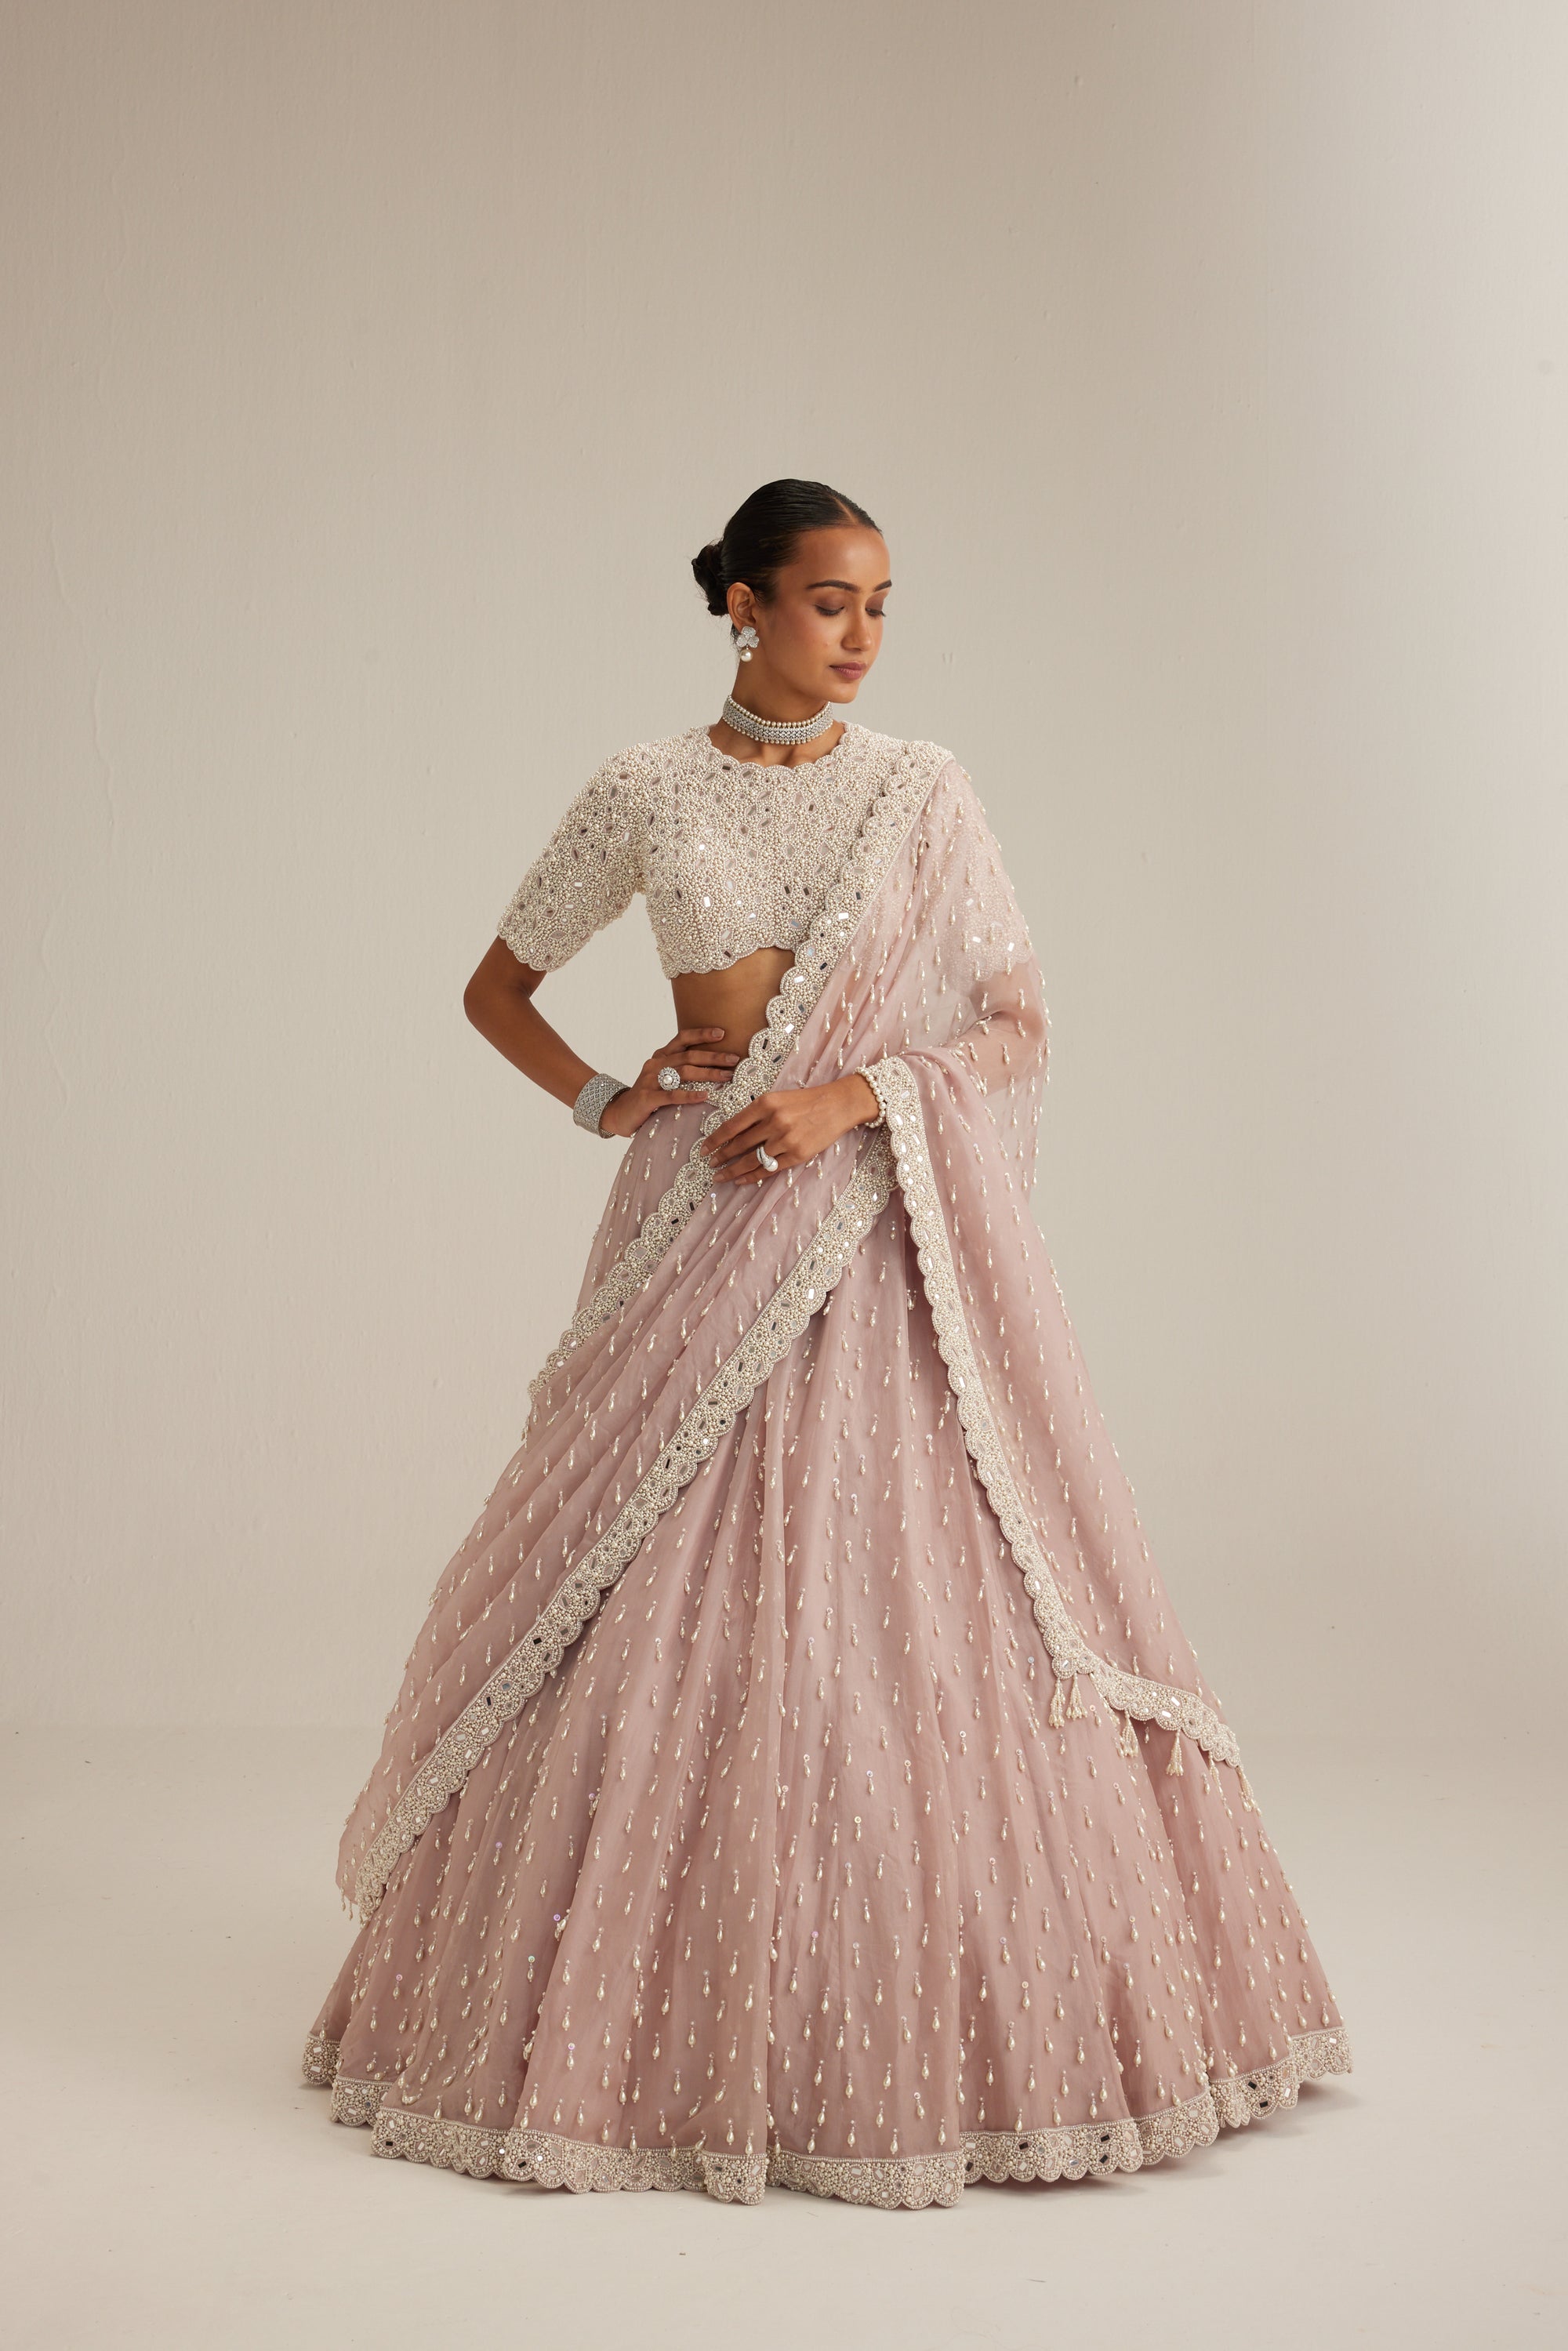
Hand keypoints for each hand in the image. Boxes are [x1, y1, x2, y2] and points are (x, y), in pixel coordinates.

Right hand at [597, 1028, 740, 1138]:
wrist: (620, 1112)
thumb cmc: (649, 1095)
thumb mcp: (663, 1077)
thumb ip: (682, 1069)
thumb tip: (714, 1066)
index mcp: (661, 1056)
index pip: (682, 1038)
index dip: (702, 1034)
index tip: (722, 1033)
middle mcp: (656, 1064)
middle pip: (689, 1056)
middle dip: (714, 1057)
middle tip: (734, 1059)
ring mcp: (651, 1080)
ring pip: (684, 1073)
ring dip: (708, 1074)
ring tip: (727, 1077)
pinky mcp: (648, 1098)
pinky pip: (672, 1095)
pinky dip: (690, 1095)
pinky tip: (705, 1096)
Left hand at [700, 1074, 880, 1185]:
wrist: (838, 1105)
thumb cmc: (806, 1101)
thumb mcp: (778, 1098)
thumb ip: (756, 1113)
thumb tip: (732, 1133)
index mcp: (766, 1103)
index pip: (732, 1125)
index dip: (715, 1140)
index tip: (703, 1149)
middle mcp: (774, 1121)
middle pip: (739, 1145)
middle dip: (721, 1157)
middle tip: (709, 1165)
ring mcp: (786, 1140)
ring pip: (752, 1160)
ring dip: (733, 1170)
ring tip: (720, 1176)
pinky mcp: (798, 1154)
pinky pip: (769, 1169)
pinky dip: (753, 1176)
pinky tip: (741, 1180)